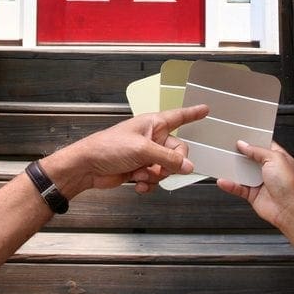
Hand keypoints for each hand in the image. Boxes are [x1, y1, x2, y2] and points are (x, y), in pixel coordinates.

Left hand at [42, 104, 208, 194]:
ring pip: (167, 168)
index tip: (206, 109)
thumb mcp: (142, 149)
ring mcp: (147, 154)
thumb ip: (168, 158)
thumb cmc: (109, 147)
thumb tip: (188, 166)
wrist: (88, 167)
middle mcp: (152, 137)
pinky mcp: (140, 169)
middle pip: (178, 152)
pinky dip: (148, 183)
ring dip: (156, 175)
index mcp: (153, 123)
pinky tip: (137, 184)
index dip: (193, 113)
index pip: (179, 116)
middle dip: (170, 164)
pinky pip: (155, 179)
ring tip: (140, 174)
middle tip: (158, 168)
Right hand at [216, 140, 293, 230]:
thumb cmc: (289, 185)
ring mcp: (260, 182)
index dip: (252, 141)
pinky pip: (238, 188)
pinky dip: (230, 185)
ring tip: (222, 162)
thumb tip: (244, 145)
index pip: (263, 145)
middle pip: (250, 159)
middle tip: (228, 148)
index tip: (240, 137)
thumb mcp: (275, 158)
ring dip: (233, 169)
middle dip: (239, 154)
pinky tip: (224, 181)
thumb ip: (257, 151)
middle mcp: (269, 170)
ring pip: (242, 173)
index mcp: (277, 158)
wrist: (289, 210)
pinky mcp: (253, 195)